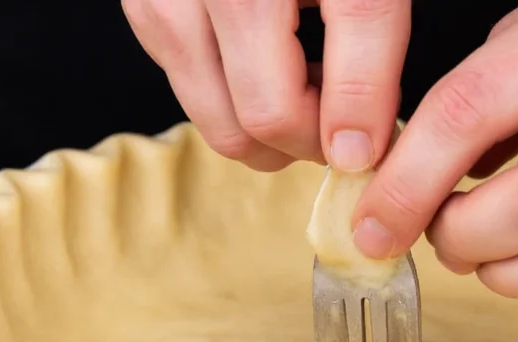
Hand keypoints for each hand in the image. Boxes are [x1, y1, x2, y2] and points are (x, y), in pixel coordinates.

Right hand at [121, 0, 409, 171]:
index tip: (371, 152)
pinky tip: (262, 66)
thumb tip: (359, 145)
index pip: (355, 65)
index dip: (368, 128)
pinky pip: (193, 98)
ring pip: (223, 125)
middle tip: (338, 120)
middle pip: (269, 117)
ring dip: (270, 133)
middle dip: (313, 140)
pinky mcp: (146, 10)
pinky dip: (234, 104)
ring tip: (302, 89)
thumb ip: (370, 44)